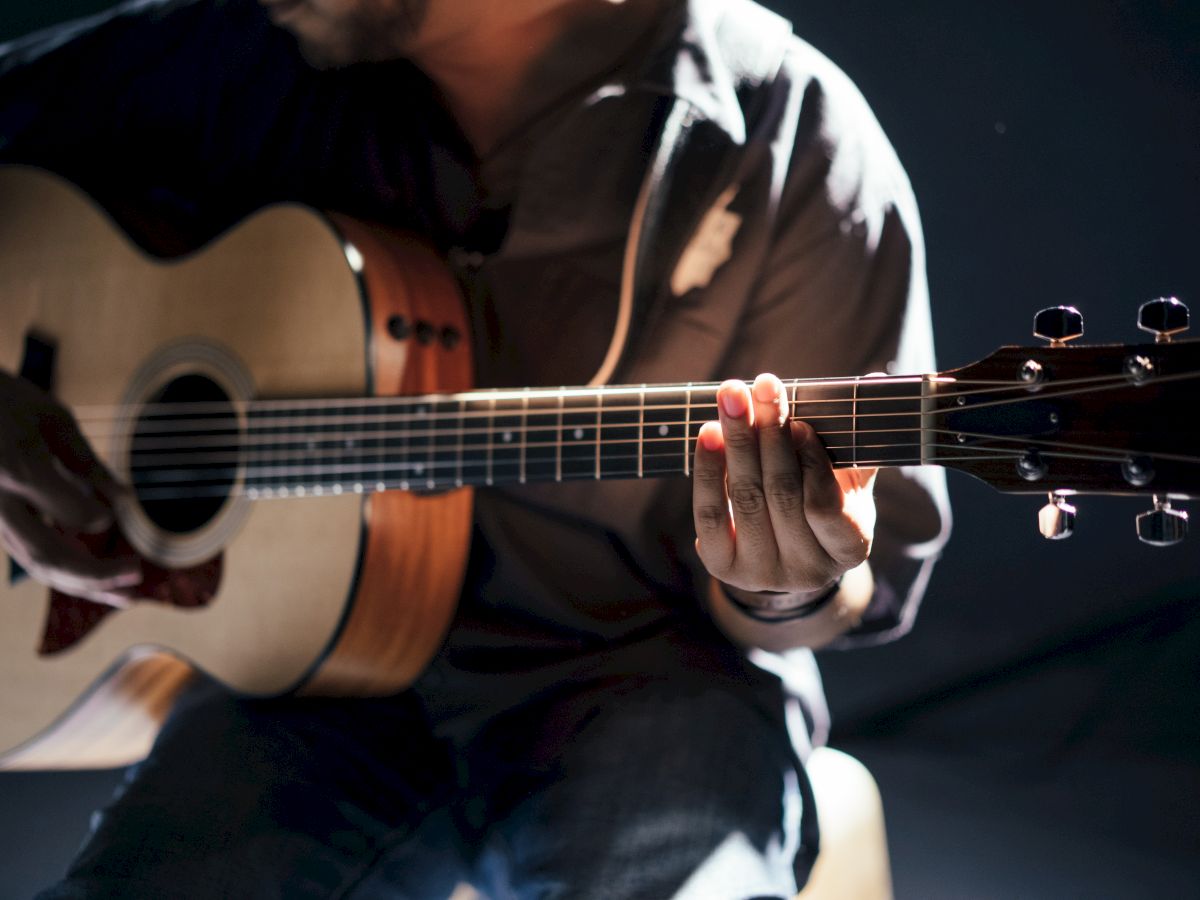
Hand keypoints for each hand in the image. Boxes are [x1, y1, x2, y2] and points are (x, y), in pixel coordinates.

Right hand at [0, 371, 139, 605]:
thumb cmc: (6, 399)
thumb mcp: (52, 418)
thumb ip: (87, 462)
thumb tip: (125, 500)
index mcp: (20, 469)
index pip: (71, 513)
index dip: (98, 519)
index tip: (116, 516)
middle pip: (47, 554)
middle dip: (95, 574)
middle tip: (137, 574)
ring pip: (34, 563)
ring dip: (81, 584)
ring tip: (125, 596)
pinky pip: (26, 554)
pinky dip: (63, 571)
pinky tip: (96, 581)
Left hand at [692, 373, 876, 599]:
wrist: (783, 551)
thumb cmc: (822, 503)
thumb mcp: (847, 480)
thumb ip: (856, 438)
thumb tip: (876, 379)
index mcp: (848, 548)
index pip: (825, 506)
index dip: (811, 463)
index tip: (799, 423)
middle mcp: (806, 570)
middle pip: (781, 494)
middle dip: (770, 434)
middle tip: (763, 386)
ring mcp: (762, 573)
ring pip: (745, 498)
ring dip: (737, 441)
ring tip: (732, 396)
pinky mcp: (722, 566)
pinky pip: (710, 513)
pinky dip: (709, 470)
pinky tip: (709, 432)